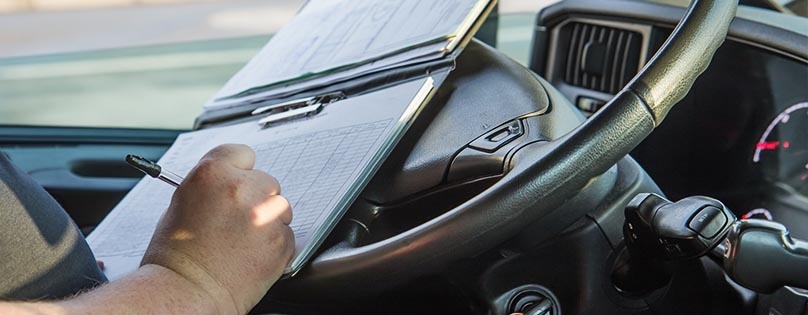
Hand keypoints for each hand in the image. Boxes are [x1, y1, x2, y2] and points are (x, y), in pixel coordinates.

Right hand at [141, 144, 293, 313]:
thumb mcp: (182, 204)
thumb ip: (211, 187)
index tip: (239, 179)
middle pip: (265, 181)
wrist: (187, 292)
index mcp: (212, 174)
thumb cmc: (176, 256)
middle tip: (237, 220)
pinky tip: (251, 255)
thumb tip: (229, 184)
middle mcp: (242, 189)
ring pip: (280, 206)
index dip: (239, 169)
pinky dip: (274, 244)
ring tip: (242, 241)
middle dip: (256, 197)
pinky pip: (286, 234)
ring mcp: (265, 215)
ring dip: (268, 219)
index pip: (241, 153)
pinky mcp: (281, 241)